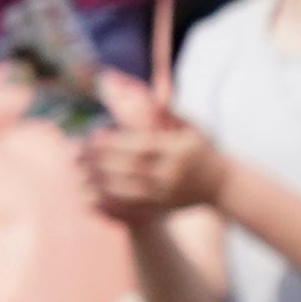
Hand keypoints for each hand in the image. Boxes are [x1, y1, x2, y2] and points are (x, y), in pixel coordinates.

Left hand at [79, 73, 223, 220]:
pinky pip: (133, 209)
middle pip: (129, 168)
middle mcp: (171, 174)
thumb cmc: (204, 150)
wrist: (224, 185)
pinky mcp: (164, 208)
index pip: (139, 146)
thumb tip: (145, 93)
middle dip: (100, 161)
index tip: (91, 137)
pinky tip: (93, 196)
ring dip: (100, 182)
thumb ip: (168, 113)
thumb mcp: (192, 128)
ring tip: (79, 172)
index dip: (113, 143)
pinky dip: (112, 204)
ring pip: (128, 190)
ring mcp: (167, 194)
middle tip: (75, 153)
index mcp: (176, 152)